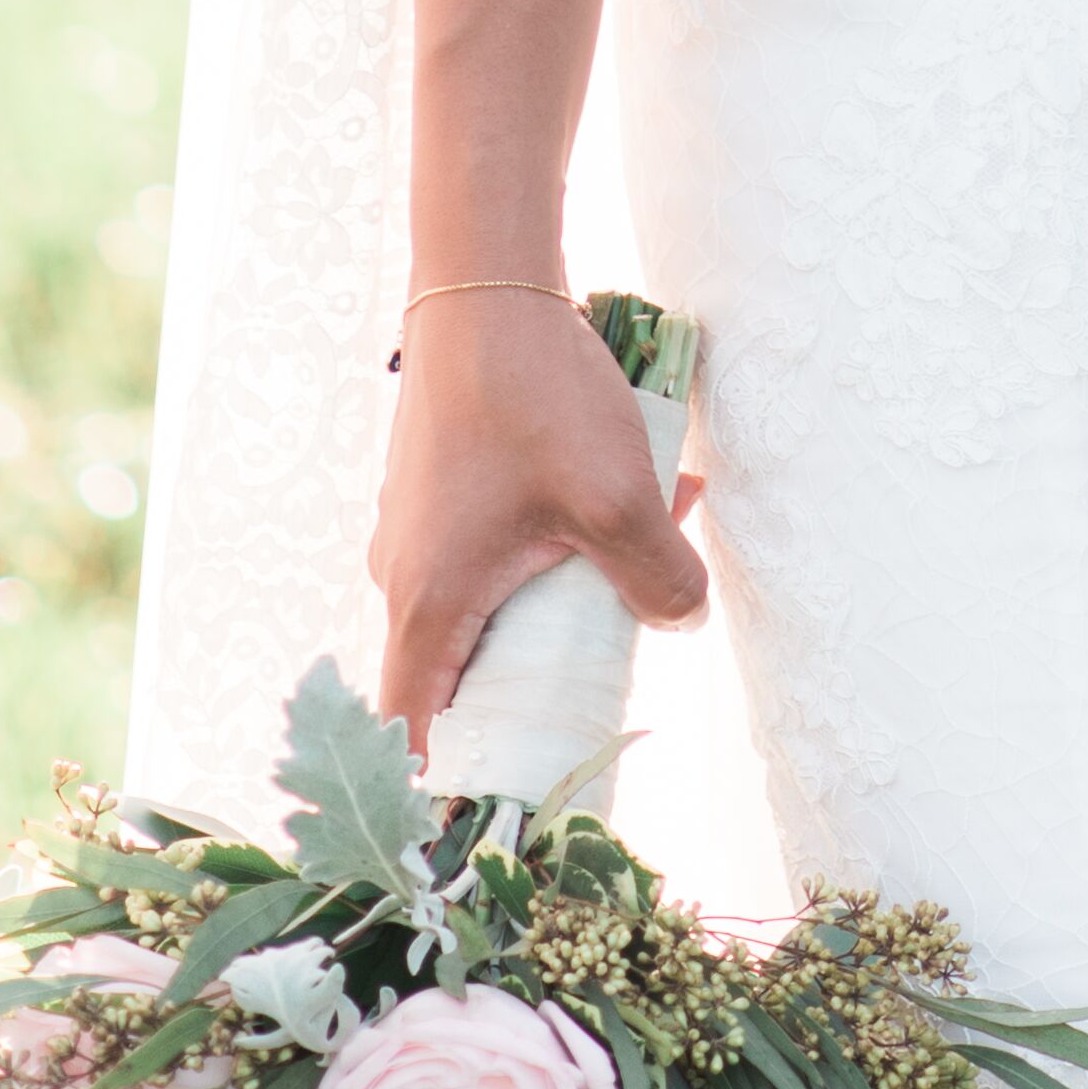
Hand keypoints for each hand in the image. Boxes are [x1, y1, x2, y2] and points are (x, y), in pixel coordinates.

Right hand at [371, 293, 710, 746]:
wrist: (486, 282)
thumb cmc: (534, 396)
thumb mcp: (616, 498)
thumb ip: (656, 581)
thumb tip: (681, 621)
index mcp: (427, 607)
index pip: (416, 734)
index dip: (453, 784)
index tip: (503, 807)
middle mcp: (406, 579)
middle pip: (463, 676)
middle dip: (542, 681)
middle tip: (610, 678)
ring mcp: (420, 532)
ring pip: (492, 601)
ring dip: (565, 595)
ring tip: (648, 543)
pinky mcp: (443, 491)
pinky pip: (496, 549)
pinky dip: (553, 543)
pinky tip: (628, 492)